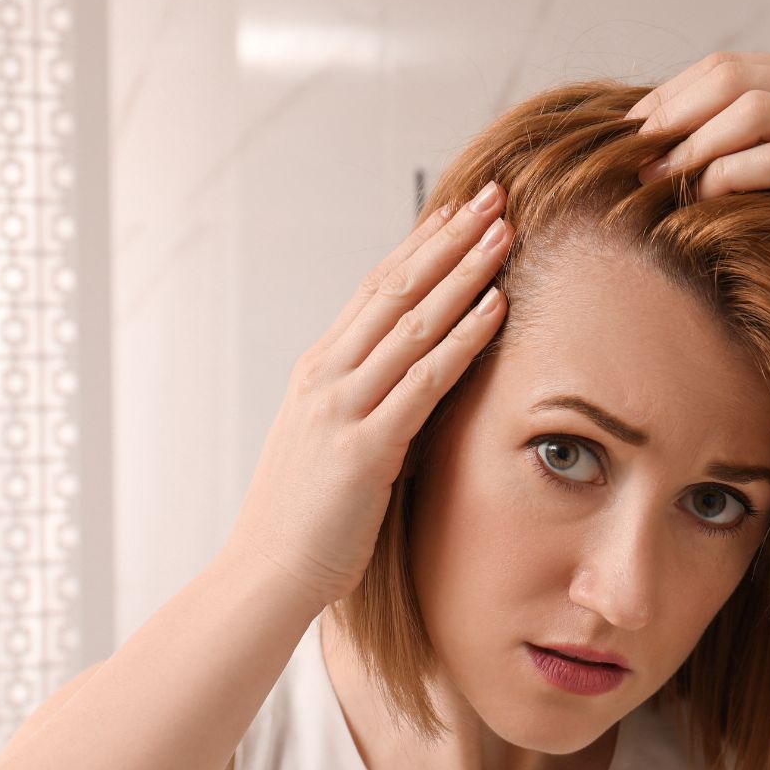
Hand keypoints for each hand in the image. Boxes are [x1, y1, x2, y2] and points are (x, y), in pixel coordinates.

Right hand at [221, 181, 512, 608]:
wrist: (265, 575)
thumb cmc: (305, 519)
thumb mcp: (330, 443)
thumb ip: (365, 406)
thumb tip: (410, 386)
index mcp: (319, 370)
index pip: (375, 289)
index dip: (420, 246)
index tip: (457, 211)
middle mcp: (327, 375)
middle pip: (396, 287)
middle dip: (448, 237)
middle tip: (492, 194)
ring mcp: (343, 407)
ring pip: (412, 321)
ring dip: (463, 271)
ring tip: (504, 231)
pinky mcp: (365, 447)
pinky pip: (424, 380)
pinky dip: (463, 338)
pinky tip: (496, 306)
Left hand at [627, 51, 769, 314]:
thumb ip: (759, 146)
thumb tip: (666, 151)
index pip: (728, 66)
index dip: (670, 96)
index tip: (629, 136)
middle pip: (733, 78)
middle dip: (672, 117)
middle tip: (633, 158)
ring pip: (754, 110)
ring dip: (694, 145)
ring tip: (660, 180)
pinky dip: (733, 175)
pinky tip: (705, 198)